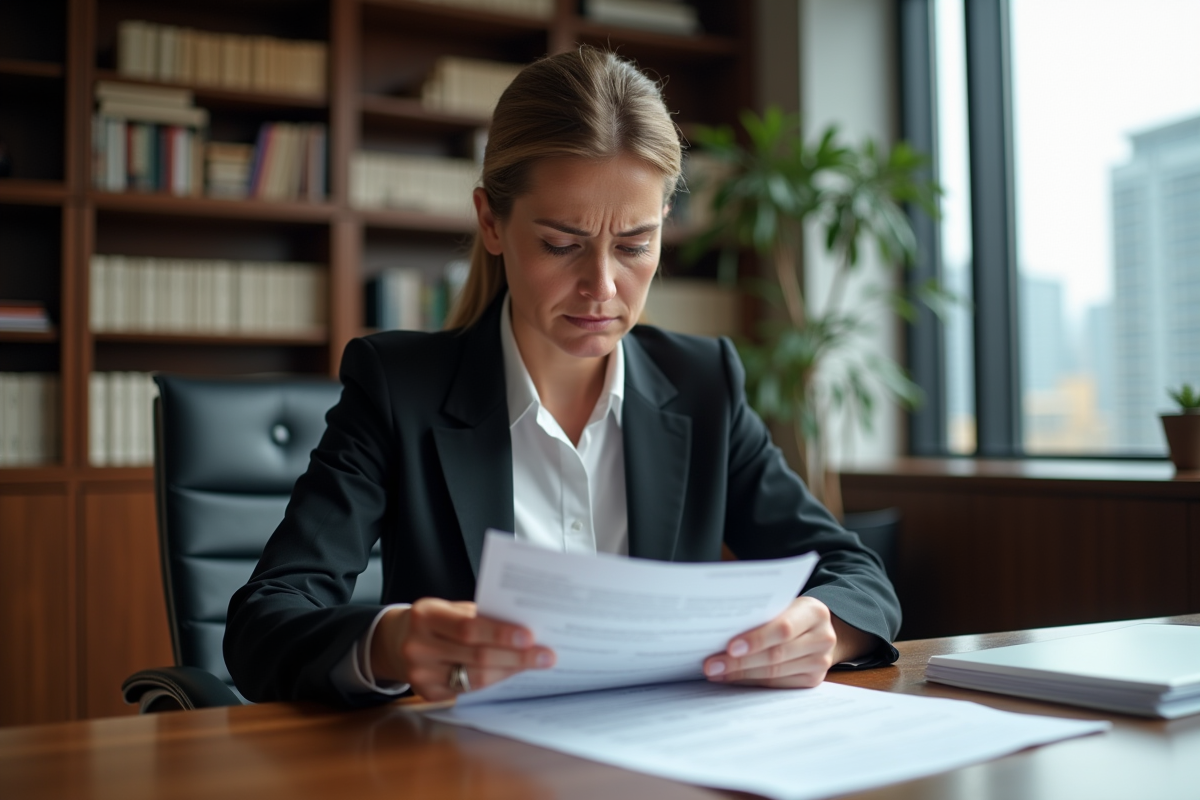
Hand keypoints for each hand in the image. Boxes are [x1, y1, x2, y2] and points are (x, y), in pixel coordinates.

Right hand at [369, 598, 554, 700]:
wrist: (396, 641)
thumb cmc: (434, 621)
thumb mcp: (449, 608)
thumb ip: (479, 616)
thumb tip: (523, 628)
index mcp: (426, 615)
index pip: (468, 627)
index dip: (501, 633)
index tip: (531, 636)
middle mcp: (419, 646)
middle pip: (476, 656)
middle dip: (516, 657)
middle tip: (545, 655)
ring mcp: (420, 673)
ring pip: (475, 677)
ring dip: (510, 671)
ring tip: (535, 664)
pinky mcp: (427, 693)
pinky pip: (469, 690)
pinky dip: (494, 681)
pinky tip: (512, 674)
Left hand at [701, 597, 868, 687]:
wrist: (818, 630)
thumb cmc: (791, 613)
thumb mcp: (783, 605)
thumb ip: (762, 614)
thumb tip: (720, 630)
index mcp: (814, 612)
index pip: (783, 628)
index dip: (755, 639)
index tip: (729, 647)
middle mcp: (822, 638)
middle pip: (776, 654)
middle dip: (739, 661)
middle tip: (711, 665)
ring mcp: (820, 662)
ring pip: (774, 673)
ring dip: (741, 674)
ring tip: (716, 672)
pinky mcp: (813, 680)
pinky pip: (777, 685)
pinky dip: (752, 682)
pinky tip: (732, 678)